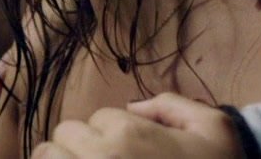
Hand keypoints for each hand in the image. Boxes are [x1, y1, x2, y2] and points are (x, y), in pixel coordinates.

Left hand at [29, 97, 239, 158]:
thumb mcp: (213, 126)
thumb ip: (172, 105)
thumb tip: (134, 107)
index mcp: (128, 134)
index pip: (99, 117)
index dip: (117, 131)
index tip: (136, 150)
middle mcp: (99, 157)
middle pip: (65, 134)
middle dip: (84, 143)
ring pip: (46, 156)